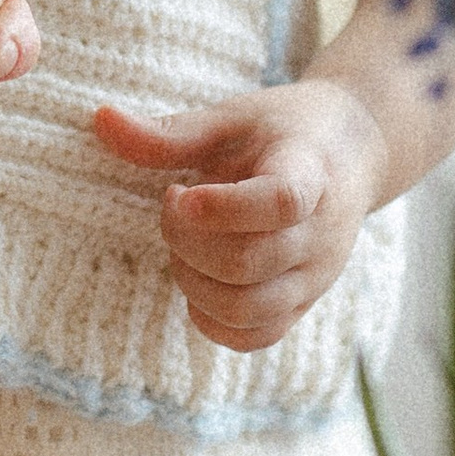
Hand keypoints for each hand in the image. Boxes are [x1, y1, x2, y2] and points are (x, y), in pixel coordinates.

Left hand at [94, 77, 388, 352]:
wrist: (355, 151)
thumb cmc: (284, 130)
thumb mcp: (232, 119)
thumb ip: (170, 132)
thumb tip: (99, 120)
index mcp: (309, 173)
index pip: (281, 202)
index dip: (225, 207)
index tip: (180, 194)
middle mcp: (320, 233)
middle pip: (248, 263)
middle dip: (186, 242)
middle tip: (173, 206)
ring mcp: (315, 276)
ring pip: (247, 308)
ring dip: (193, 282)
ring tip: (185, 243)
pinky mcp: (303, 303)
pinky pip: (256, 336)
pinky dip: (212, 320)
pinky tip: (198, 277)